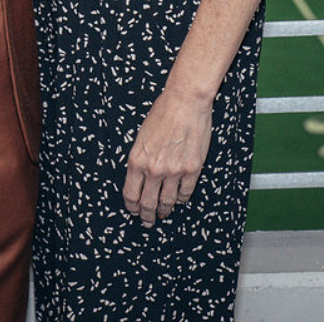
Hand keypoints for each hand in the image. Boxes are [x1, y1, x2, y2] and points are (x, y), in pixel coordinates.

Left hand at [122, 88, 213, 224]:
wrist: (185, 102)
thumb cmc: (162, 114)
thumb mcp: (141, 137)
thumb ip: (141, 159)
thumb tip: (141, 178)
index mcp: (137, 160)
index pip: (131, 194)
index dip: (132, 207)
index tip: (134, 210)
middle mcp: (154, 169)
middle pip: (148, 203)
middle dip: (147, 215)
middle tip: (148, 220)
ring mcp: (174, 171)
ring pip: (167, 202)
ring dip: (164, 210)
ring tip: (163, 213)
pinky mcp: (192, 169)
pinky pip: (185, 192)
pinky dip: (180, 198)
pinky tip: (178, 199)